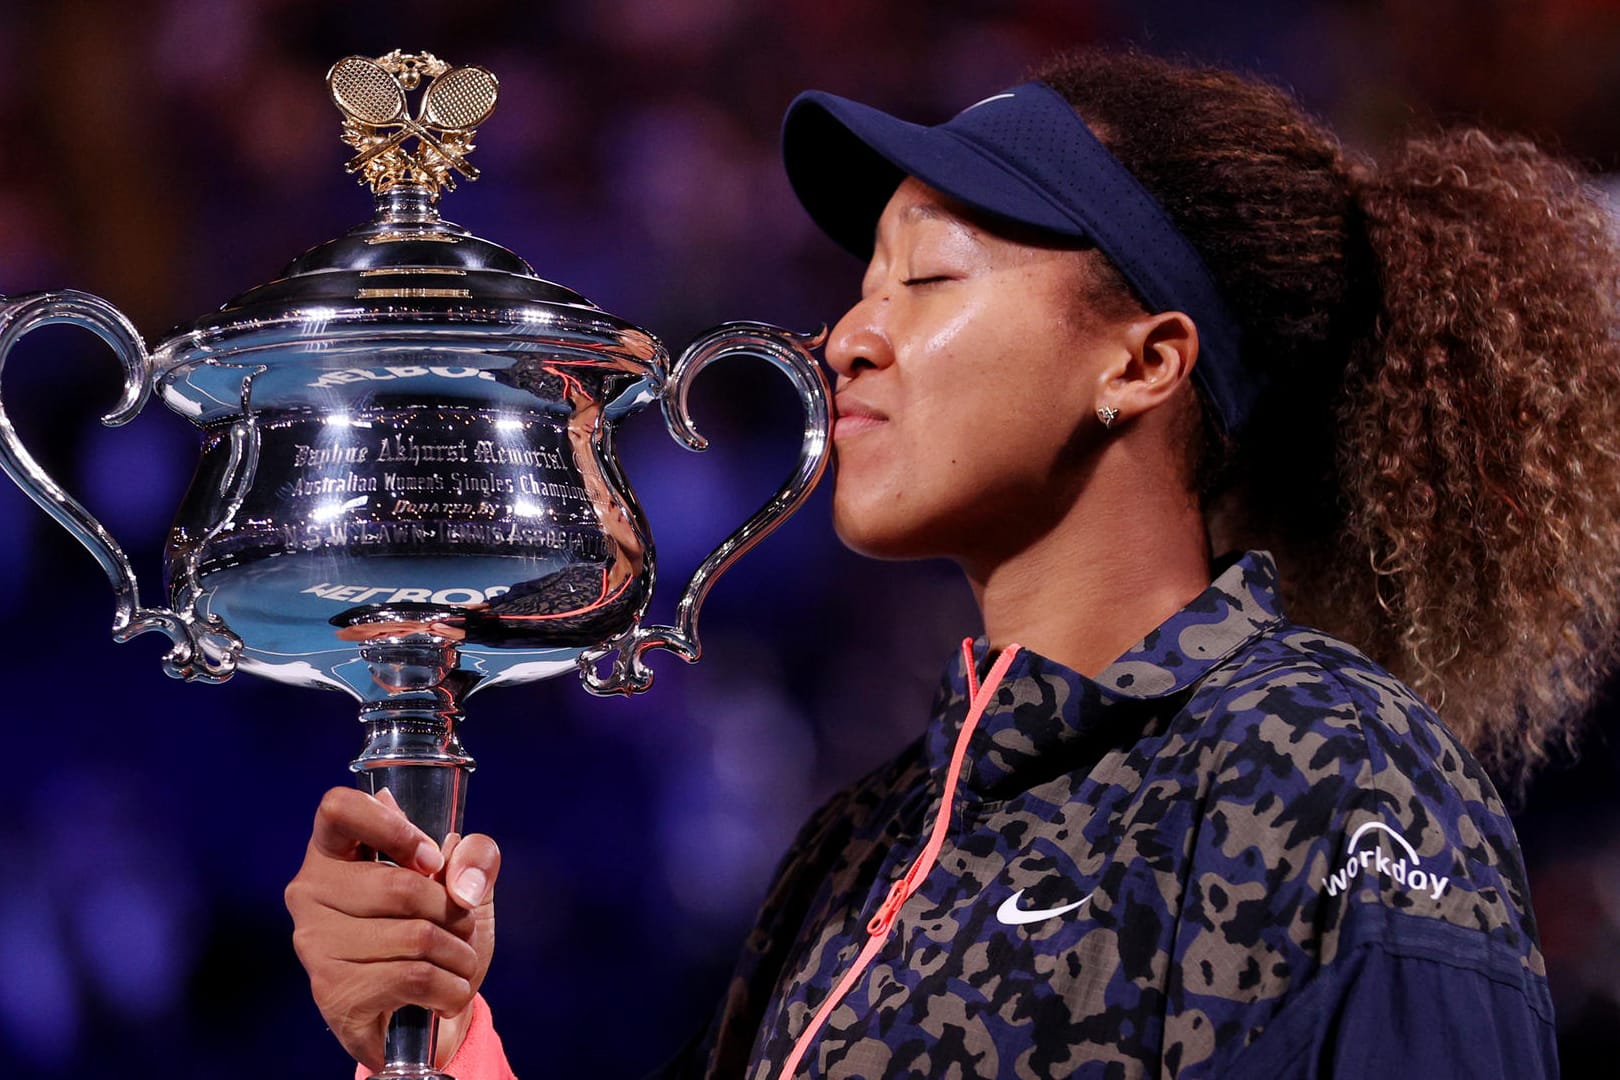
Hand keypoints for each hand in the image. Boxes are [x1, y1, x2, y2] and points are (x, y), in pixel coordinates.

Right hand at [284, 787, 500, 1069]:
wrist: (425, 1015)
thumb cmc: (437, 933)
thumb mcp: (466, 883)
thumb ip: (475, 857)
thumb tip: (461, 883)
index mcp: (333, 850)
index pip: (339, 808)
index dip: (394, 828)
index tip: (432, 860)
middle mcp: (309, 892)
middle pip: (401, 886)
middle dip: (454, 912)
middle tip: (461, 929)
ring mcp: (314, 944)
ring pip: (415, 936)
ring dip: (459, 954)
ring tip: (458, 964)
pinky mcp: (330, 992)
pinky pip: (414, 977)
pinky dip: (451, 988)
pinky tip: (446, 994)